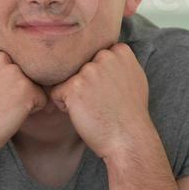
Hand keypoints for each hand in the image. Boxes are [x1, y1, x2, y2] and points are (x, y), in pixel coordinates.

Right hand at [0, 45, 47, 160]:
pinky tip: (11, 115)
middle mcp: (2, 56)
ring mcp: (15, 72)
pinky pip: (42, 99)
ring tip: (3, 108)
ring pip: (35, 85)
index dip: (7, 79)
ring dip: (25, 98)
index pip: (14, 60)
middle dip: (18, 86)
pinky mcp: (27, 89)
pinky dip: (32, 111)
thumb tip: (4, 58)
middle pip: (26, 71)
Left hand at [48, 42, 151, 160]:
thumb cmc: (129, 113)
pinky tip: (84, 114)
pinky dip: (65, 106)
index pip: (91, 54)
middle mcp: (104, 56)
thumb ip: (117, 60)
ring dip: (73, 95)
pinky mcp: (74, 86)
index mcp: (120, 50)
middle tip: (101, 102)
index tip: (110, 91)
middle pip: (77, 66)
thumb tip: (103, 50)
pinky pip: (55, 92)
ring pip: (66, 78)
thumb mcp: (133, 77)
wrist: (128, 139)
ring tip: (93, 108)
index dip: (96, 76)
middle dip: (83, 83)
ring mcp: (89, 70)